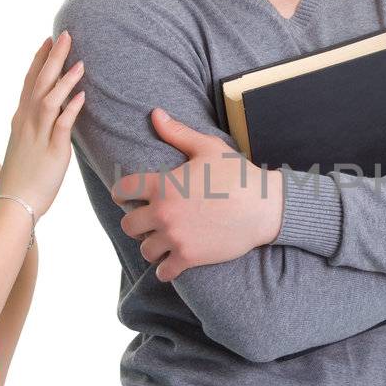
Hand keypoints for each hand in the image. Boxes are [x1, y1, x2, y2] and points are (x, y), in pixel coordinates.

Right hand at [0, 32, 86, 216]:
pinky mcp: (52, 151)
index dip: (40, 60)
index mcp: (21, 118)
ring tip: (79, 62)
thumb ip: (37, 125)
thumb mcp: (26, 143)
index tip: (49, 40)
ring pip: (49, 100)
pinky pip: (62, 125)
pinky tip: (81, 96)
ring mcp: (38, 135)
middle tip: (66, 36)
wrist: (14, 202)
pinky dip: (70, 108)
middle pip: (39, 83)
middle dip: (53, 58)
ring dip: (64, 80)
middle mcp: (27, 122)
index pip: (30, 82)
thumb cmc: (22, 175)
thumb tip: (52, 112)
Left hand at [110, 109, 283, 281]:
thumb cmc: (237, 174)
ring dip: (151, 245)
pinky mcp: (189, 257)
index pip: (122, 190)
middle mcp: (163, 213)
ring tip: (162, 241)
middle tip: (148, 221)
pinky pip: (163, 271)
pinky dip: (165, 269)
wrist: (264, 207)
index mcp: (163, 185)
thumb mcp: (208, 147)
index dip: (121, 192)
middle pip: (128, 225)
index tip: (125, 196)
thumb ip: (177, 133)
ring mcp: (175, 237)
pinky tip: (171, 263)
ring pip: (145, 249)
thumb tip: (155, 114)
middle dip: (136, 222)